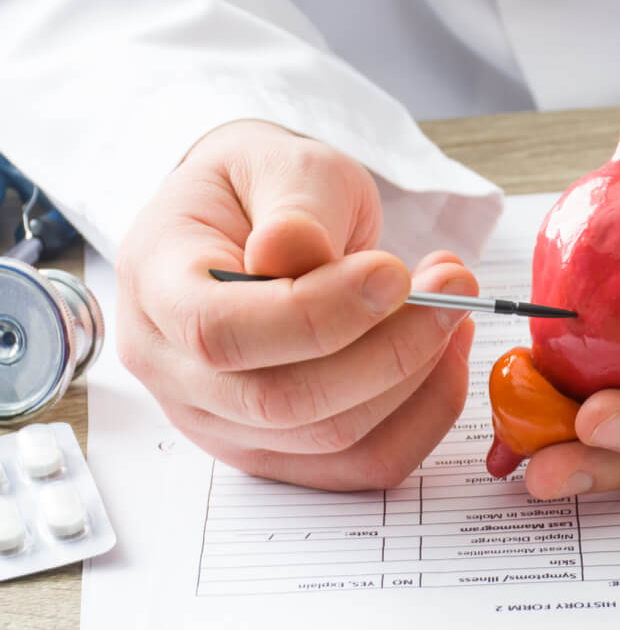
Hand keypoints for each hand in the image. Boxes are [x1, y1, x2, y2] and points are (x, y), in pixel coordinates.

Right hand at [116, 120, 476, 489]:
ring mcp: (225, 424)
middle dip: (389, 351)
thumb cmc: (265, 190)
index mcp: (156, 288)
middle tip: (454, 289)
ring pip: (333, 439)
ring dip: (417, 378)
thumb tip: (292, 250)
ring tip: (453, 307)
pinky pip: (362, 464)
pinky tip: (446, 355)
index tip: (395, 273)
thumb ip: (294, 208)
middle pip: (283, 402)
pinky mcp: (281, 450)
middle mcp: (175, 373)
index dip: (318, 313)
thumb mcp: (281, 165)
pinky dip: (423, 414)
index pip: (220, 332)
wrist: (257, 221)